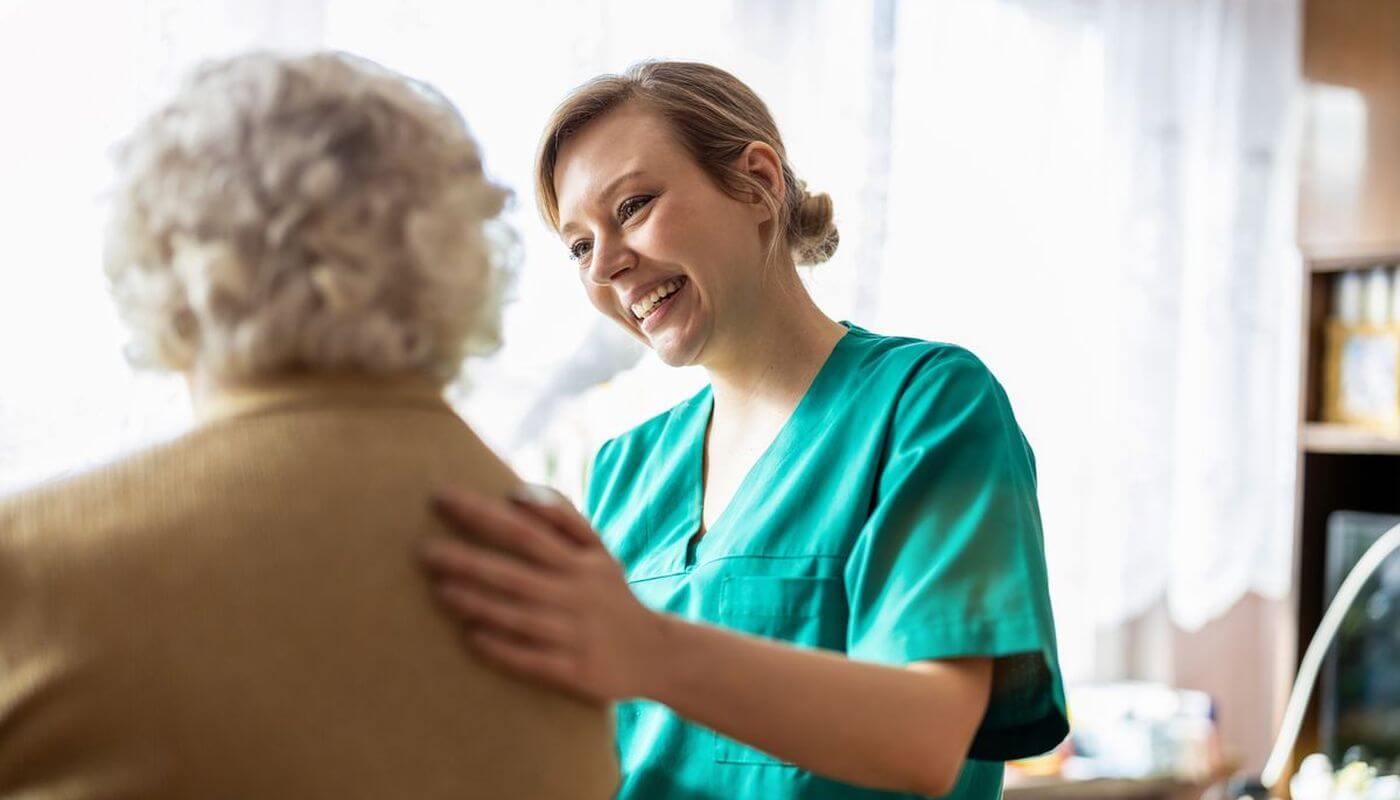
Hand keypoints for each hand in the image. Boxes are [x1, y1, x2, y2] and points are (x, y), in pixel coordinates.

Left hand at [421, 485, 667, 704]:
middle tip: (424, 552)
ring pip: (520, 617)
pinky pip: (534, 660)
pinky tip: (471, 638)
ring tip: (440, 591)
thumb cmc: (611, 595)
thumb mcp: (598, 552)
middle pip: (516, 574)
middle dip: (469, 561)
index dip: (483, 514)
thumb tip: (517, 493)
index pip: (525, 531)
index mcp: (579, 563)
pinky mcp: (576, 671)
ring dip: (479, 604)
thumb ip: (562, 518)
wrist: (656, 653)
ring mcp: (576, 634)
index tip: (442, 499)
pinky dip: (503, 649)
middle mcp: (576, 595)